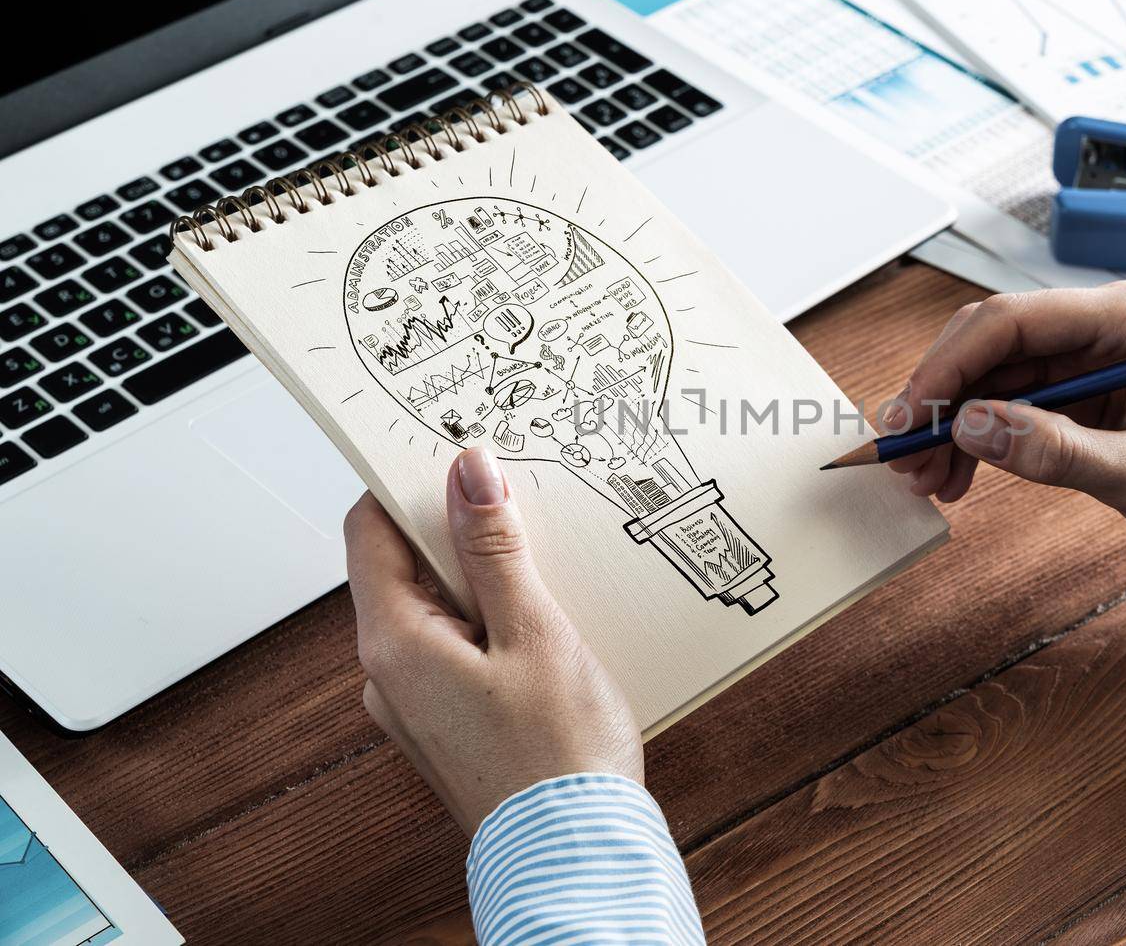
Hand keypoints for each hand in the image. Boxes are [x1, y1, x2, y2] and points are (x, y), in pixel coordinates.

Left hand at [344, 447, 642, 833]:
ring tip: (544, 565)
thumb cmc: (558, 755)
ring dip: (484, 575)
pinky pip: (457, 645)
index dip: (405, 484)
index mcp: (394, 642)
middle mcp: (388, 672)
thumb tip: (467, 472)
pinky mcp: (447, 721)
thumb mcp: (534, 631)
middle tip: (518, 502)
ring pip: (437, 605)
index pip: (368, 531)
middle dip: (458, 528)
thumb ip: (495, 548)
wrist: (576, 854)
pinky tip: (544, 621)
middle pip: (404, 565)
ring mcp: (415, 701)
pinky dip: (493, 620)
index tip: (455, 453)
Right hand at [886, 282, 1125, 582]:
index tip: (909, 417)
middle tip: (902, 457)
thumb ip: (1057, 451)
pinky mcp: (1080, 396)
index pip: (1012, 320)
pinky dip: (975, 440)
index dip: (949, 367)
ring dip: (949, 425)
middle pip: (989, 345)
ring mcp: (1088, 360)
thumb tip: (969, 428)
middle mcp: (1103, 327)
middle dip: (938, 399)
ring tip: (925, 481)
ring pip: (989, 378)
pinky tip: (956, 477)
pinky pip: (1007, 406)